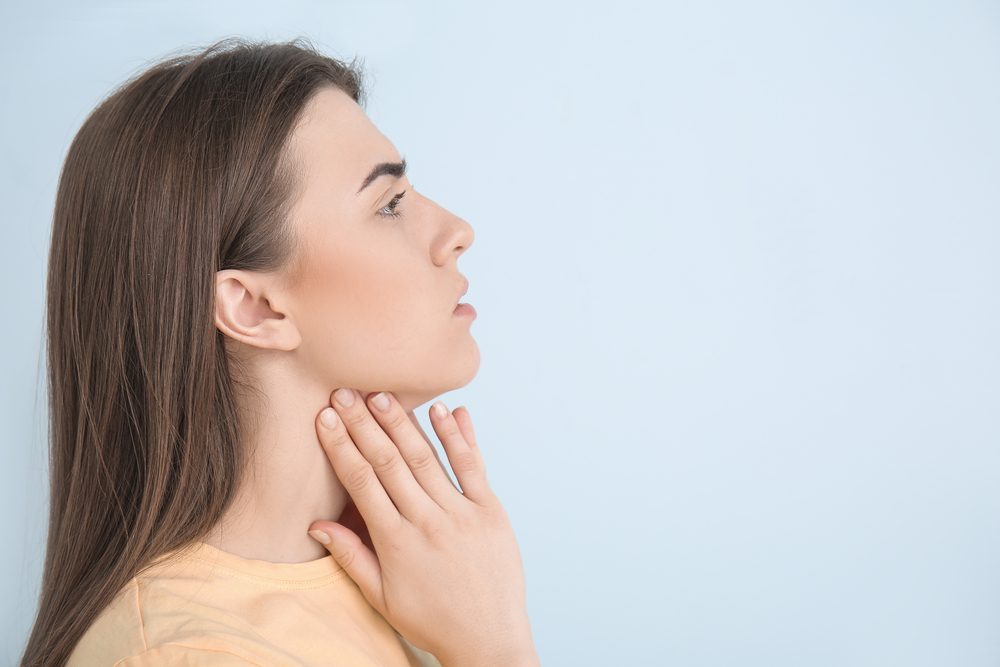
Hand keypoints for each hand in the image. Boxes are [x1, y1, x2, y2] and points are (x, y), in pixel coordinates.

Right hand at [308, 389, 537, 666]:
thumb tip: (316, 524)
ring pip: (426, 459)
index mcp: (396, 543)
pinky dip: (458, 437)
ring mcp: (462, 514)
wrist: (488, 638)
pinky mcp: (491, 511)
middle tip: (345, 392)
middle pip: (390, 462)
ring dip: (403, 422)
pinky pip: (472, 467)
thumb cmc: (432, 619)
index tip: (324, 418)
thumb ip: (351, 556)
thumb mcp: (381, 597)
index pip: (362, 482)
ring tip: (382, 393)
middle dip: (364, 424)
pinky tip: (444, 410)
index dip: (341, 446)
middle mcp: (427, 522)